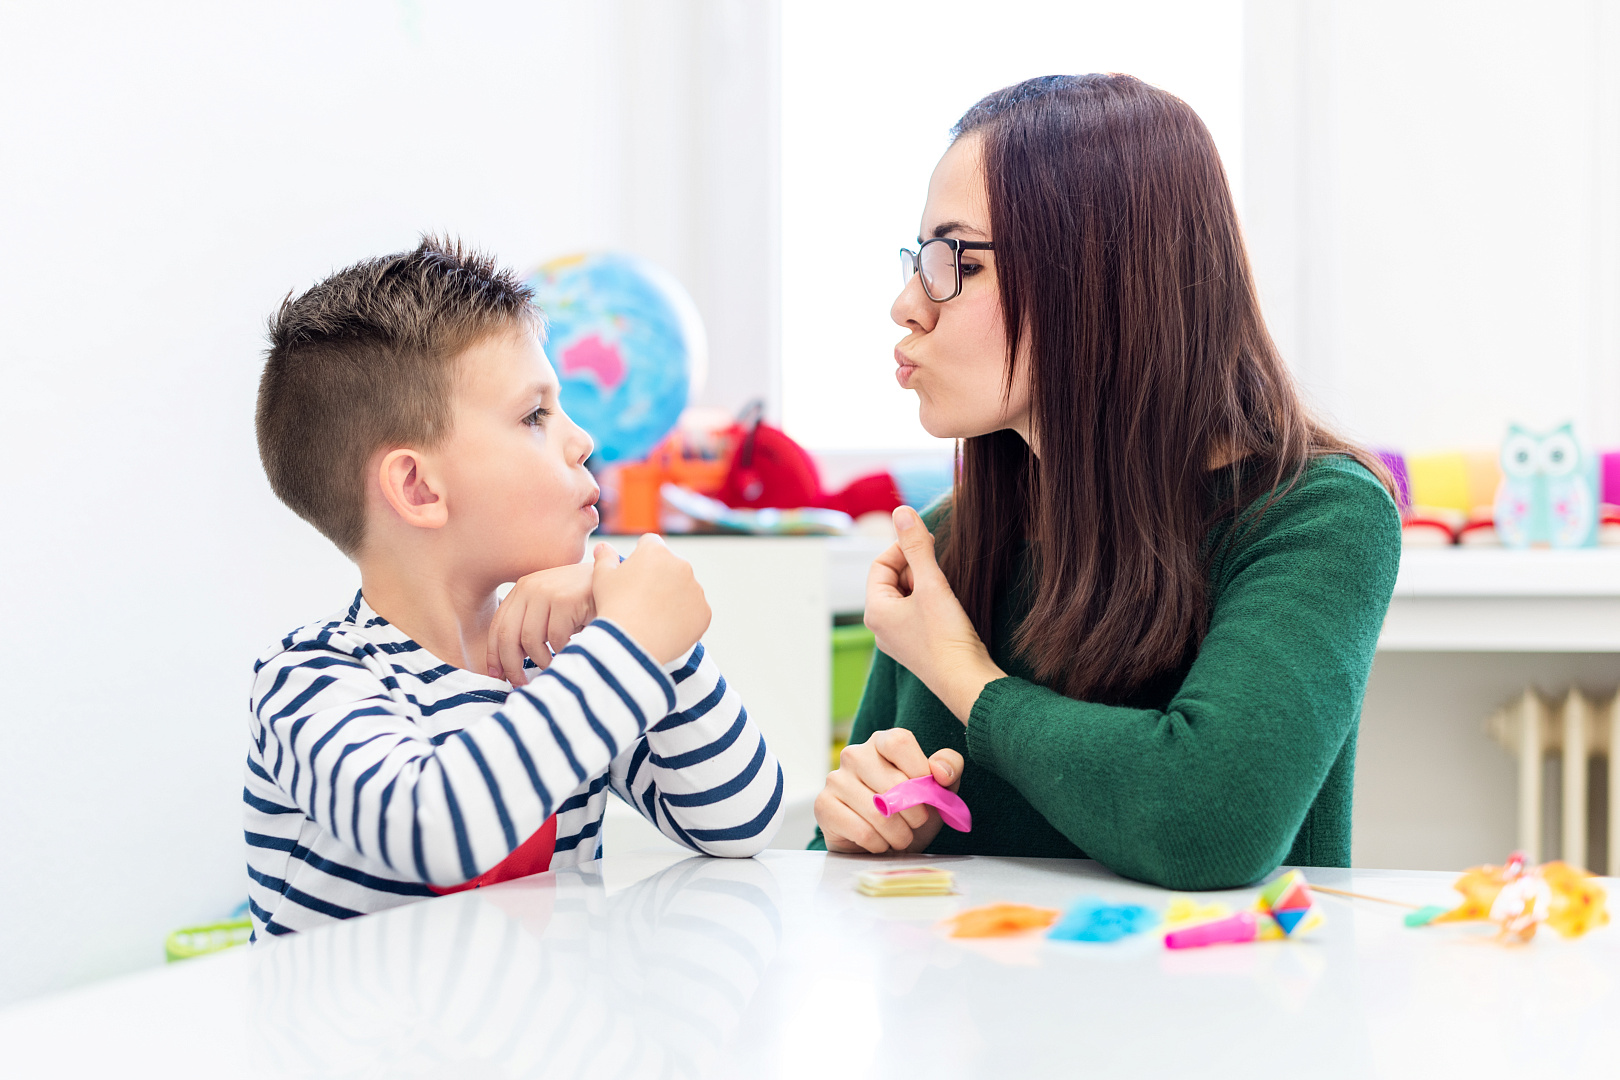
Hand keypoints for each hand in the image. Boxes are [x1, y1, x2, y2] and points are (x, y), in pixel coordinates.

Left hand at [486, 562, 596, 684]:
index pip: (498, 626)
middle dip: (512, 666)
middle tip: (520, 683)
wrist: (618, 581)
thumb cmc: (585, 601)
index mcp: (523, 588)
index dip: (494, 655)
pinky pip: (555, 639)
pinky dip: (562, 651)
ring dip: (541, 661)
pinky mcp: (566, 599)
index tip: (497, 675)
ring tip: (552, 665)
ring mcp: (548, 591)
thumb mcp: (552, 606)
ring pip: (530, 641)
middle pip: (508, 636)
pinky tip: (570, 650)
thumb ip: (531, 623)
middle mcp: (530, 586)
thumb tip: (508, 663)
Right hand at [592, 535, 710, 663]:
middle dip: (660, 578)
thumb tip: (603, 547)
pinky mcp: (704, 611)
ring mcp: (696, 589)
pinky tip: (666, 627)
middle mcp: (681, 565)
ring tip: (654, 616)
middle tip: (642, 599)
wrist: (632, 643)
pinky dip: (684, 618)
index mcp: (656, 551)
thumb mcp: (602, 578)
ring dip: (674, 597)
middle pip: (670, 567)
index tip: (635, 573)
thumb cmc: (614, 607)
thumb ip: (605, 557)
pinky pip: (694, 611)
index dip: (641, 557)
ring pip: (685, 589)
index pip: (651, 544)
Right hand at [814, 728, 963, 853]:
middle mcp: (854, 755)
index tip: (929, 792)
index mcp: (881, 742)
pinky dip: (879, 844)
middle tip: (917, 824)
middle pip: (893, 782)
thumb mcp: (940, 787)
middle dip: (915, 813)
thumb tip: (940, 771)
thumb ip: (950, 768)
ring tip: (900, 836)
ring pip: (878, 812)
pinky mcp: (823, 806)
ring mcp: (835, 779)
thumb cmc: (912, 810)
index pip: (899, 742)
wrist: (885, 843)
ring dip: (898, 834)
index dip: (919, 770)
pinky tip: (878, 842)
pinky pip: (862, 831)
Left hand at [864, 506, 1005, 723]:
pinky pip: (916, 613)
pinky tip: (949, 606)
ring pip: (906, 596)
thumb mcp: (932, 584)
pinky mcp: (916, 647)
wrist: (967, 682)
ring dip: (924, 584)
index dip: (902, 548)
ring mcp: (897, 639)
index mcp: (875, 611)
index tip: (928, 543)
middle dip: (914, 567)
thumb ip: (917, 546)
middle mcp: (880, 627)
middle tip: (939, 565)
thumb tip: (901, 511)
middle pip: (891, 580)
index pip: (880, 565)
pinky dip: (930, 602)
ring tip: (945, 588)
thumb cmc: (946, 637)